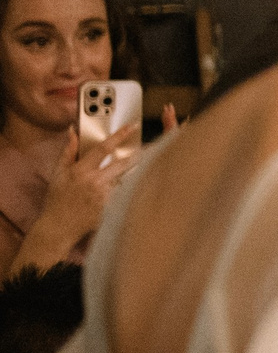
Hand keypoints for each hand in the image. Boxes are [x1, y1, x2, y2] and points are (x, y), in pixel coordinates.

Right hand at [31, 119, 139, 241]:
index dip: (119, 136)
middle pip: (123, 163)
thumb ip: (68, 151)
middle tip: (144, 150)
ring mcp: (105, 195)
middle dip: (135, 156)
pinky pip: (122, 194)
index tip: (131, 127)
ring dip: (126, 177)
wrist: (59, 226)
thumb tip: (72, 131)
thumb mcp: (58, 173)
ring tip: (118, 180)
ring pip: (124, 179)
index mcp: (81, 170)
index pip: (103, 148)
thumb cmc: (58, 199)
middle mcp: (95, 181)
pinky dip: (123, 191)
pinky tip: (118, 196)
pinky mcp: (112, 208)